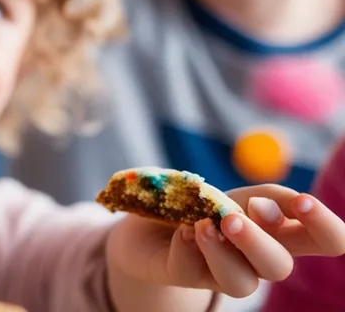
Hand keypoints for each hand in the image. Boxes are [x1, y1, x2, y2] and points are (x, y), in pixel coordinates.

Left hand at [108, 186, 344, 298]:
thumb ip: (268, 198)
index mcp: (282, 234)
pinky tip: (182, 231)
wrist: (150, 220)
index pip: (328, 241)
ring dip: (224, 252)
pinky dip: (187, 246)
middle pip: (281, 267)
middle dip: (259, 241)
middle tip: (233, 217)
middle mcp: (259, 260)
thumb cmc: (207, 204)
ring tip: (205, 226)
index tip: (302, 202)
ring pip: (241, 282)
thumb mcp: (241, 193)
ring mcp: (224, 273)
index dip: (326, 227)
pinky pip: (191, 270)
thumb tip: (276, 208)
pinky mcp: (187, 276)